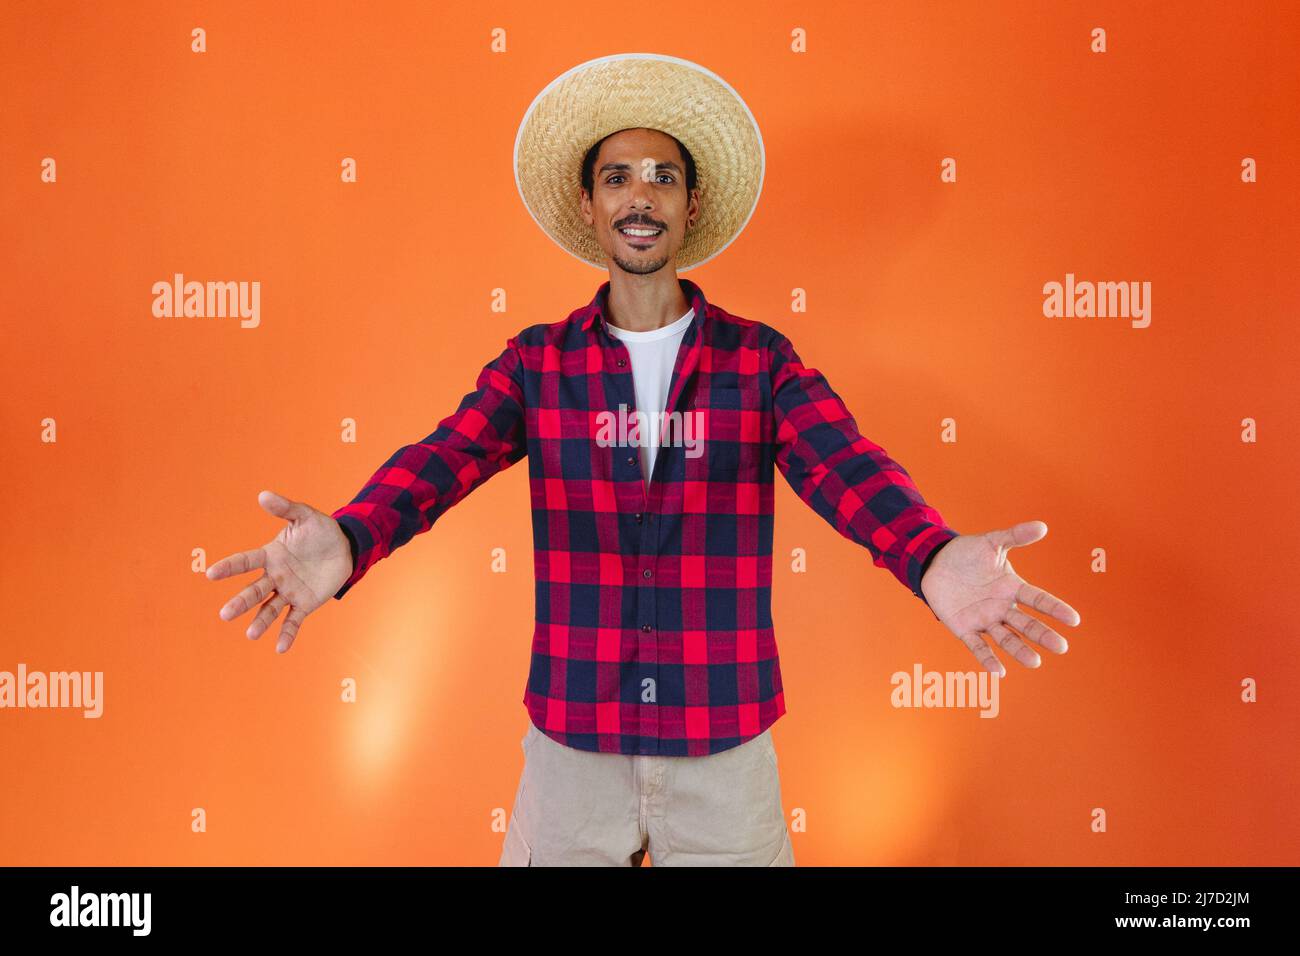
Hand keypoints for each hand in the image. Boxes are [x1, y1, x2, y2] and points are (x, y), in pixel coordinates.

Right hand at [206, 490, 353, 653]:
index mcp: (271, 555)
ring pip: (269, 608)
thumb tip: (263, 495)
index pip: (246, 561)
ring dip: (260, 622)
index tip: (210, 573)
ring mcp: (288, 591)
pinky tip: (280, 648)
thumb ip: (286, 508)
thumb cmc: (320, 531)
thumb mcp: (305, 517)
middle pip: (254, 590)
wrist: (344, 548)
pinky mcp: (304, 604)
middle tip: (225, 614)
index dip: (229, 567)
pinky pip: (293, 621)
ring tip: (250, 634)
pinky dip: (287, 634)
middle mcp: (275, 576)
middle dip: (240, 602)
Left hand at [919, 520, 1079, 676]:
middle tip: (1061, 647)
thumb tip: (1042, 526)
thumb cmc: (967, 553)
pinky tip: (997, 672)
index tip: (1074, 619)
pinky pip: (977, 646)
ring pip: (1006, 638)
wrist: (936, 562)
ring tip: (1035, 662)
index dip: (1055, 608)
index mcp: (1012, 587)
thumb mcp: (992, 543)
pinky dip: (987, 658)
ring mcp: (984, 619)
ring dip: (1019, 650)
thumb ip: (1015, 536)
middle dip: (1042, 634)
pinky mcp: (964, 628)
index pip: (1038, 600)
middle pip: (1026, 623)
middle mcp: (1002, 607)